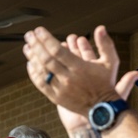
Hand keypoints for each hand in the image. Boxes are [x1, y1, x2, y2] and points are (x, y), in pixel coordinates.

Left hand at [23, 26, 137, 131]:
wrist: (101, 109)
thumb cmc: (105, 84)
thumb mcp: (110, 62)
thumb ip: (105, 44)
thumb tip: (100, 28)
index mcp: (79, 68)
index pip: (57, 50)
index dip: (46, 39)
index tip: (39, 31)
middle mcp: (68, 78)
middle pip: (46, 59)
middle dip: (36, 45)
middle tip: (29, 35)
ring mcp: (60, 89)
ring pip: (41, 72)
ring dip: (32, 58)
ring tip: (27, 47)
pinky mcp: (55, 98)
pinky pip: (41, 84)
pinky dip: (33, 74)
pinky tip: (30, 64)